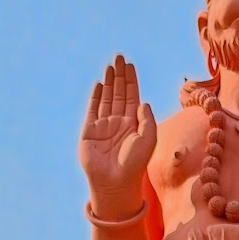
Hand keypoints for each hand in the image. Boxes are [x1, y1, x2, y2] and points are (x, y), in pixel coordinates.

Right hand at [79, 53, 156, 214]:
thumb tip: (143, 101)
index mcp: (133, 124)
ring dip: (108, 81)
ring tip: (110, 65)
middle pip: (119, 93)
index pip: (132, 97)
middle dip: (119, 75)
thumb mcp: (148, 140)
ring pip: (107, 98)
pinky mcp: (90, 131)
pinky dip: (96, 96)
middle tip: (119, 57)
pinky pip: (93, 110)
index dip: (131, 81)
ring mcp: (104, 126)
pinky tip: (100, 84)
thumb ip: (147, 119)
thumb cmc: (135, 165)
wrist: (115, 182)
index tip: (130, 65)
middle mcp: (119, 123)